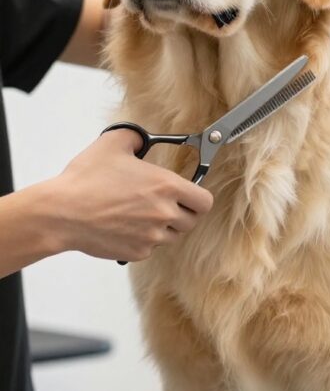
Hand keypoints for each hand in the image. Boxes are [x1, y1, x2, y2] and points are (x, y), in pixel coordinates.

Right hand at [50, 128, 212, 261]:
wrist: (63, 213)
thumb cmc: (86, 180)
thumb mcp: (112, 143)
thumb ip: (135, 137)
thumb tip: (141, 139)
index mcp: (166, 187)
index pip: (205, 201)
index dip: (198, 198)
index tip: (189, 195)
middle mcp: (164, 214)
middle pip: (191, 221)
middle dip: (182, 212)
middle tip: (163, 204)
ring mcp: (152, 237)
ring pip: (172, 236)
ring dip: (163, 227)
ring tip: (141, 214)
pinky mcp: (137, 253)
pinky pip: (151, 248)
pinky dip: (144, 240)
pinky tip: (125, 226)